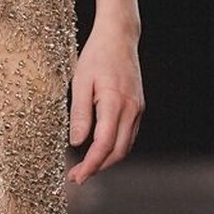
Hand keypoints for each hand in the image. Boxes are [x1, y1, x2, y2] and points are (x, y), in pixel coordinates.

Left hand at [68, 26, 143, 181]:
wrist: (119, 37)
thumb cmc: (96, 56)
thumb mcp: (80, 82)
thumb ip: (79, 113)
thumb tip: (76, 142)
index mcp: (115, 103)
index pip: (104, 144)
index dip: (91, 165)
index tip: (77, 176)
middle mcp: (131, 109)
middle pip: (118, 151)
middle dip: (97, 168)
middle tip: (76, 176)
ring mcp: (137, 109)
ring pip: (125, 146)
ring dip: (106, 161)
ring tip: (85, 167)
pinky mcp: (138, 108)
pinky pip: (128, 135)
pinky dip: (114, 148)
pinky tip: (99, 150)